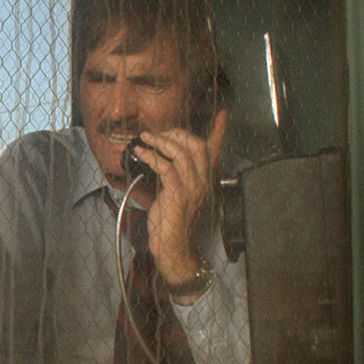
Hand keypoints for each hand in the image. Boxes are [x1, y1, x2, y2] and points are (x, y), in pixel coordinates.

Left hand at [133, 110, 226, 285]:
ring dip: (160, 142)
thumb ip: (171, 178)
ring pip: (181, 153)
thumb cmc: (170, 224)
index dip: (218, 132)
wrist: (172, 249)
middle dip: (176, 133)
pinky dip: (152, 156)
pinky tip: (142, 153)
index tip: (222, 114)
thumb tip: (158, 160)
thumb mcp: (171, 196)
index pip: (214, 151)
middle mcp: (202, 182)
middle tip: (157, 133)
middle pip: (196, 145)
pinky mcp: (178, 195)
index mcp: (203, 181)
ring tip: (145, 138)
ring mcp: (192, 188)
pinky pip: (166, 167)